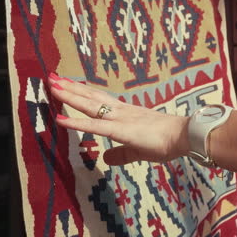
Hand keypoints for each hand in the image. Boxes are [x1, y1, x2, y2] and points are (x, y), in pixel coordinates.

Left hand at [47, 72, 189, 165]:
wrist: (184, 136)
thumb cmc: (167, 141)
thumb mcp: (139, 150)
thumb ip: (121, 153)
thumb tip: (106, 158)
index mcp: (126, 114)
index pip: (99, 101)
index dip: (82, 93)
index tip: (66, 85)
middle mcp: (120, 112)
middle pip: (91, 98)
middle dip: (71, 88)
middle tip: (51, 77)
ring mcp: (120, 119)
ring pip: (90, 105)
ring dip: (70, 96)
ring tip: (52, 86)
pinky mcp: (121, 130)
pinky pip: (94, 126)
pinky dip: (76, 122)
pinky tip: (60, 119)